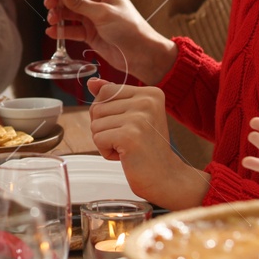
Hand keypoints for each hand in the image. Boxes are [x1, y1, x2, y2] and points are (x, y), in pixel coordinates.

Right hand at [43, 0, 174, 84]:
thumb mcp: (103, 13)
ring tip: (52, 20)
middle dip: (57, 1)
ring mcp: (93, 18)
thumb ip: (80, 2)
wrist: (141, 55)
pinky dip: (62, 31)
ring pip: (69, 14)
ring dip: (59, 16)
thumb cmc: (131, 29)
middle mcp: (97, 2)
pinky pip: (72, 30)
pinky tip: (53, 31)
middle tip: (48, 4)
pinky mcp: (90, 33)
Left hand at [88, 78, 208, 208]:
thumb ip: (112, 97)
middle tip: (128, 140)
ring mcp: (139, 118)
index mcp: (150, 93)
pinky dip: (106, 152)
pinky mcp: (129, 136)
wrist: (166, 177)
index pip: (105, 90)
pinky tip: (125, 156)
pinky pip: (97, 139)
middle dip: (104, 128)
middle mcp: (146, 101)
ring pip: (95, 124)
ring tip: (127, 148)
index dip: (107, 113)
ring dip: (105, 140)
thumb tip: (91, 81)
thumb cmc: (147, 148)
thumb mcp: (132, 117)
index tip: (129, 127)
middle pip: (97, 107)